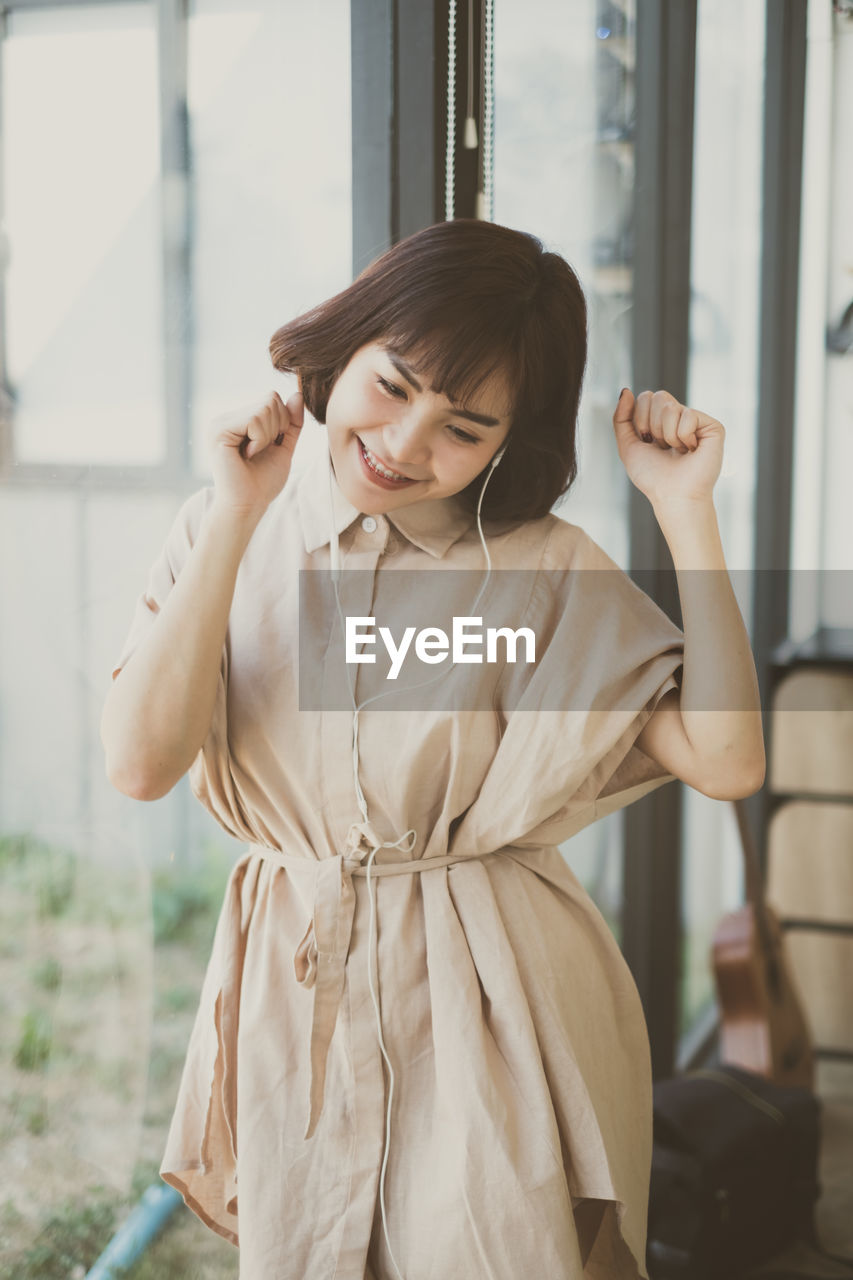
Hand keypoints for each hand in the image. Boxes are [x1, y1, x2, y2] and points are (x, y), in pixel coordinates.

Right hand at [209, 389, 303, 518]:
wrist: (248, 505)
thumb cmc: (262, 482)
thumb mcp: (283, 447)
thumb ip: (290, 422)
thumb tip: (297, 394)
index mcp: (238, 420)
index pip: (272, 398)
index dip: (282, 423)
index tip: (268, 446)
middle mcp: (226, 417)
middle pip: (270, 399)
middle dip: (276, 428)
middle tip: (260, 451)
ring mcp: (220, 422)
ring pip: (264, 408)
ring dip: (268, 436)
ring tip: (253, 454)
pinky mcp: (219, 430)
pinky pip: (255, 419)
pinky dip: (260, 440)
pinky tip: (247, 455)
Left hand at [611, 387, 723, 508]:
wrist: (672, 496)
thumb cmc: (652, 476)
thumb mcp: (627, 445)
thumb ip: (621, 418)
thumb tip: (626, 390)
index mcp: (661, 420)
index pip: (645, 397)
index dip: (640, 420)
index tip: (648, 442)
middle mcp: (680, 417)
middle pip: (658, 396)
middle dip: (652, 425)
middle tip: (663, 447)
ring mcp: (697, 421)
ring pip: (670, 406)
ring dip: (667, 435)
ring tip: (678, 451)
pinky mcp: (713, 427)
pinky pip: (688, 415)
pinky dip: (683, 437)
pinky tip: (692, 450)